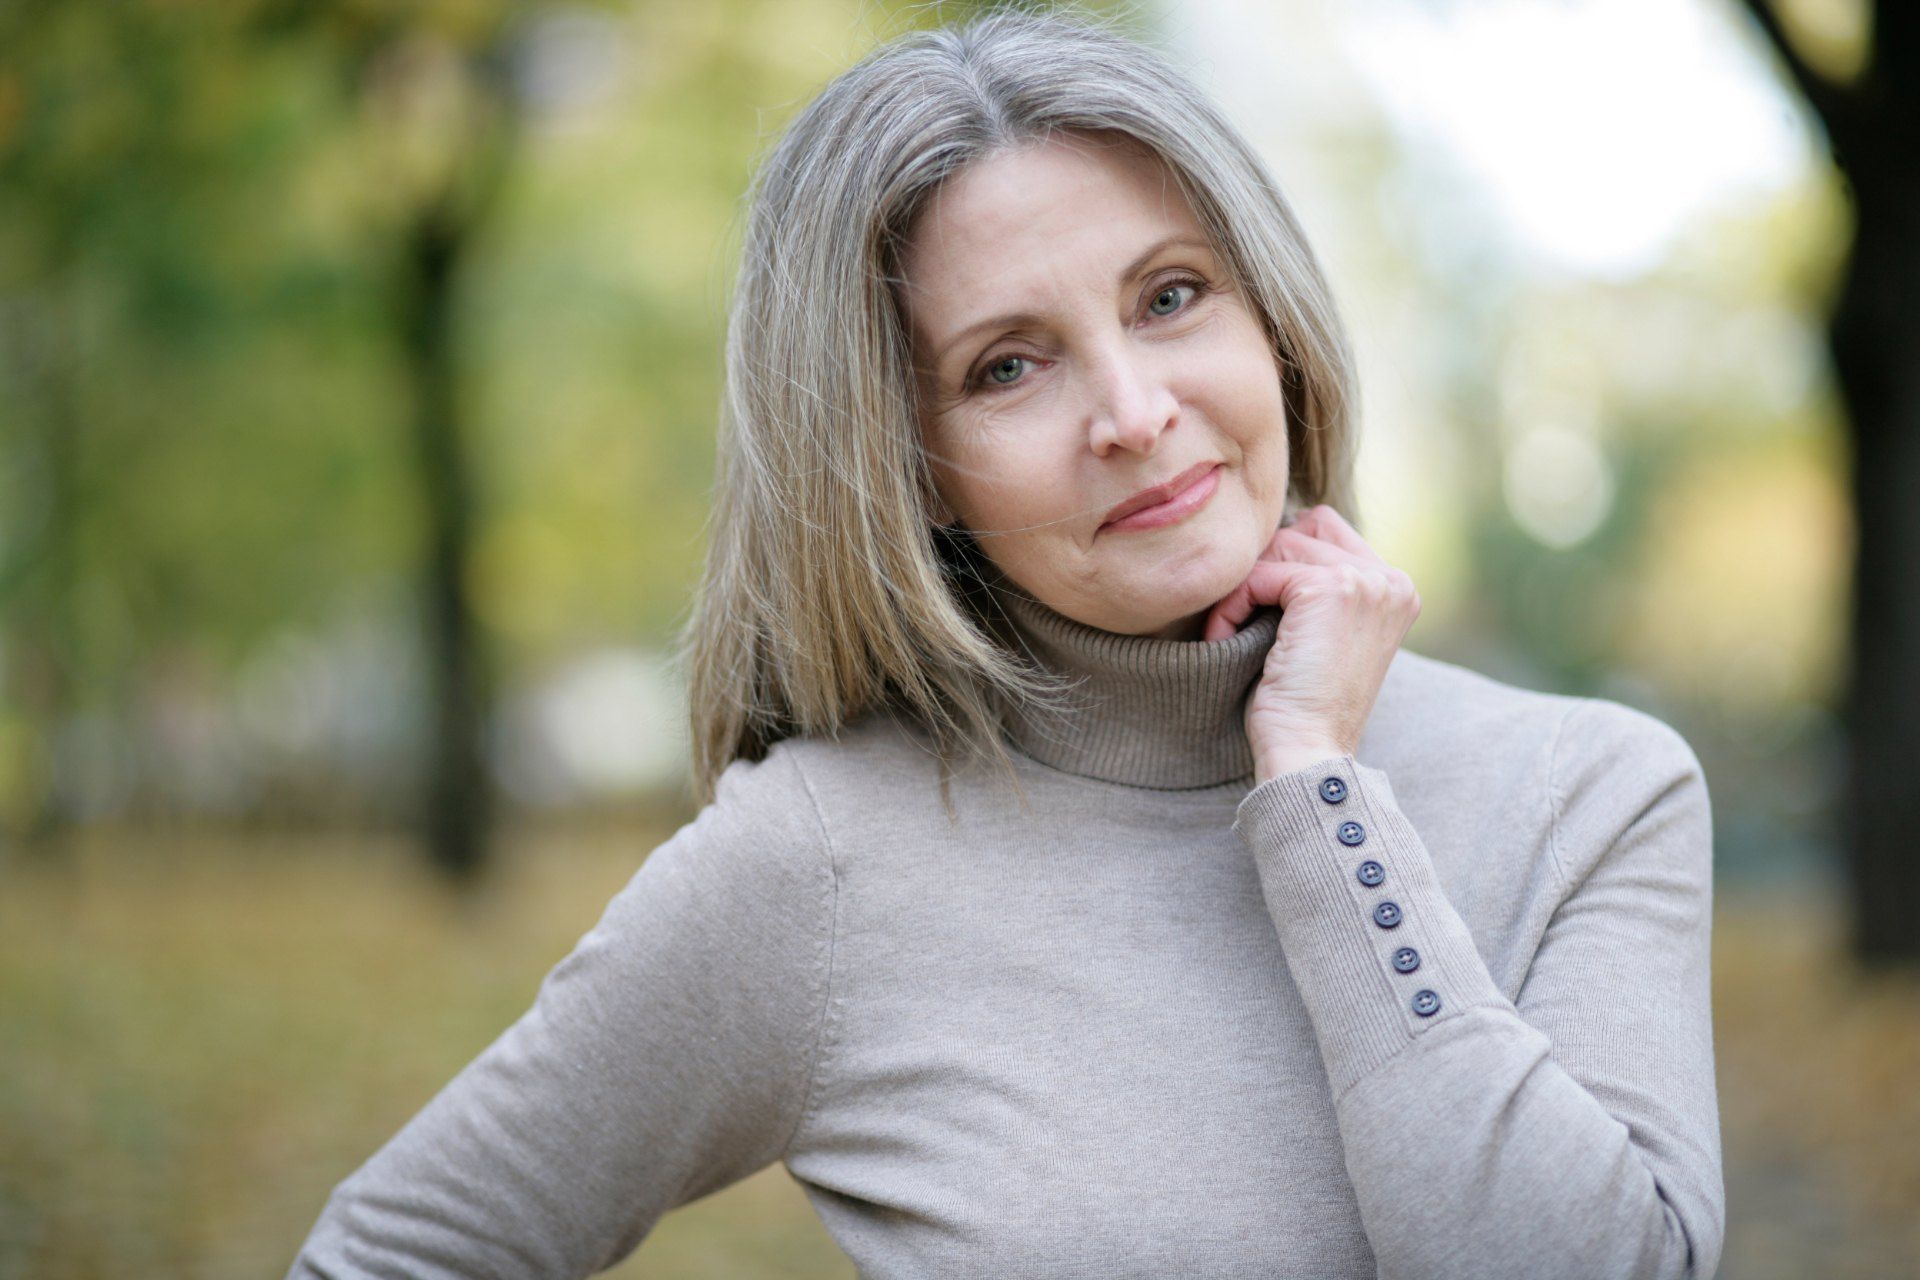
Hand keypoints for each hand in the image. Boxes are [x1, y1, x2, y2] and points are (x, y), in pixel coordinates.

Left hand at [1204, 505, 1420, 783]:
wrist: (1307, 751)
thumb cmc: (1303, 705)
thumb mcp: (1323, 635)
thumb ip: (1318, 586)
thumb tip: (1273, 537)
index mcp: (1397, 589)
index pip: (1327, 531)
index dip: (1282, 564)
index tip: (1263, 614)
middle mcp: (1391, 580)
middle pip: (1302, 532)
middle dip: (1262, 573)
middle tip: (1243, 622)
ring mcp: (1366, 582)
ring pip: (1278, 549)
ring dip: (1243, 590)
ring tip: (1233, 634)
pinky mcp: (1330, 589)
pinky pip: (1257, 574)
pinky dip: (1231, 606)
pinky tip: (1225, 640)